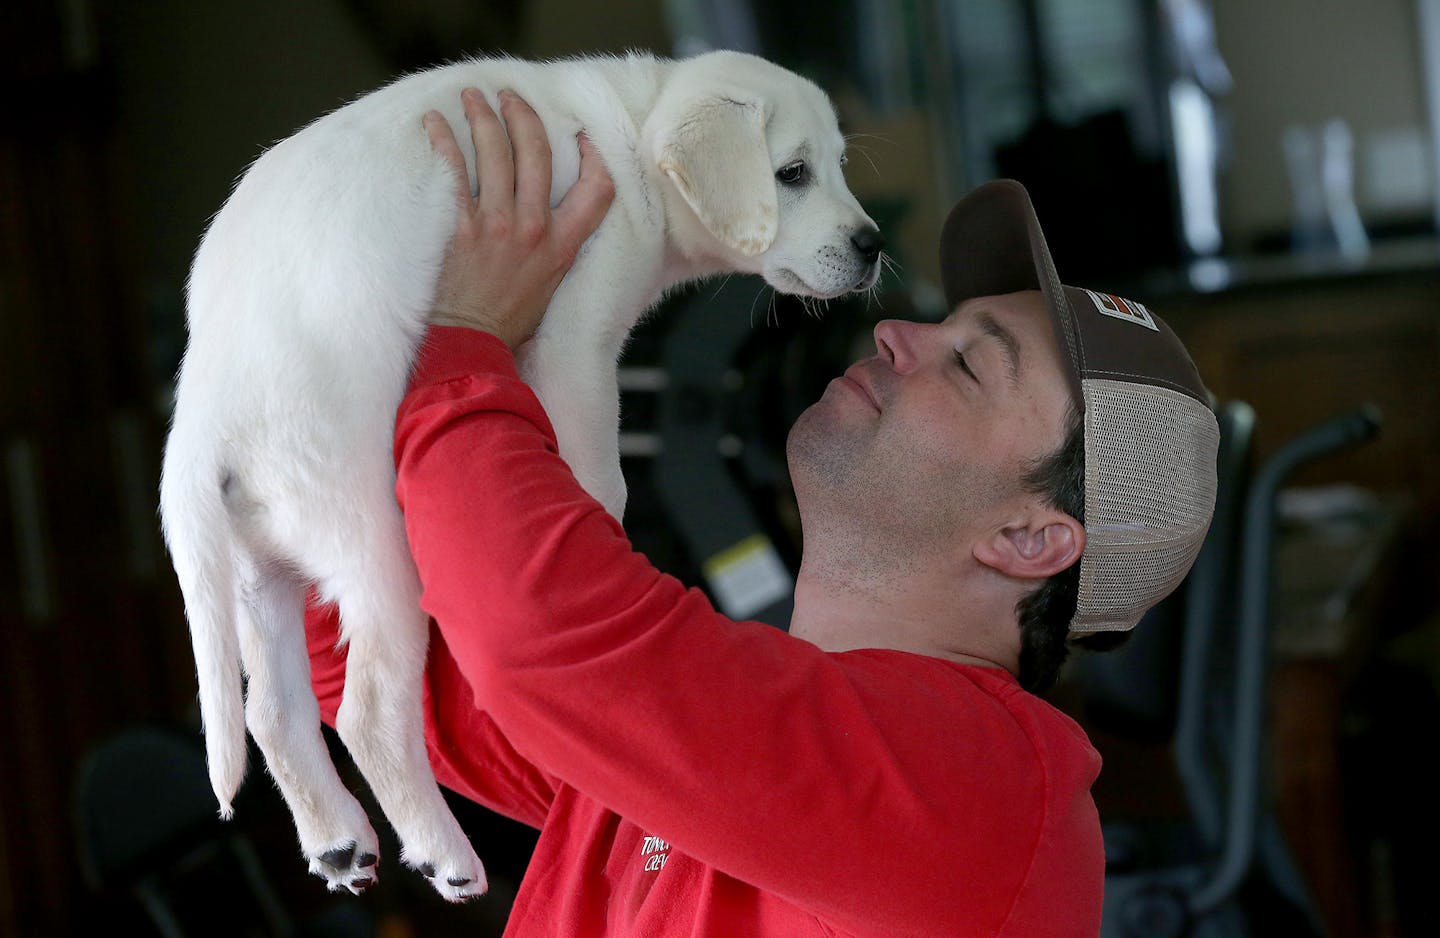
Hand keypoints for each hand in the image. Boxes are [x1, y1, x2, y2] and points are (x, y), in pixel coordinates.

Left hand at [423, 88, 614, 348]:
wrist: (472, 344)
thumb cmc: (510, 321)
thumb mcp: (553, 284)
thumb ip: (557, 247)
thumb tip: (554, 216)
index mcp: (564, 245)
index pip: (596, 189)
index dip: (594, 157)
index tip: (580, 136)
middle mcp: (535, 229)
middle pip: (538, 154)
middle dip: (523, 116)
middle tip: (510, 96)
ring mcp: (498, 226)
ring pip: (496, 153)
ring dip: (484, 117)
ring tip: (473, 96)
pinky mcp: (463, 229)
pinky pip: (455, 173)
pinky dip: (444, 142)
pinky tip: (434, 122)